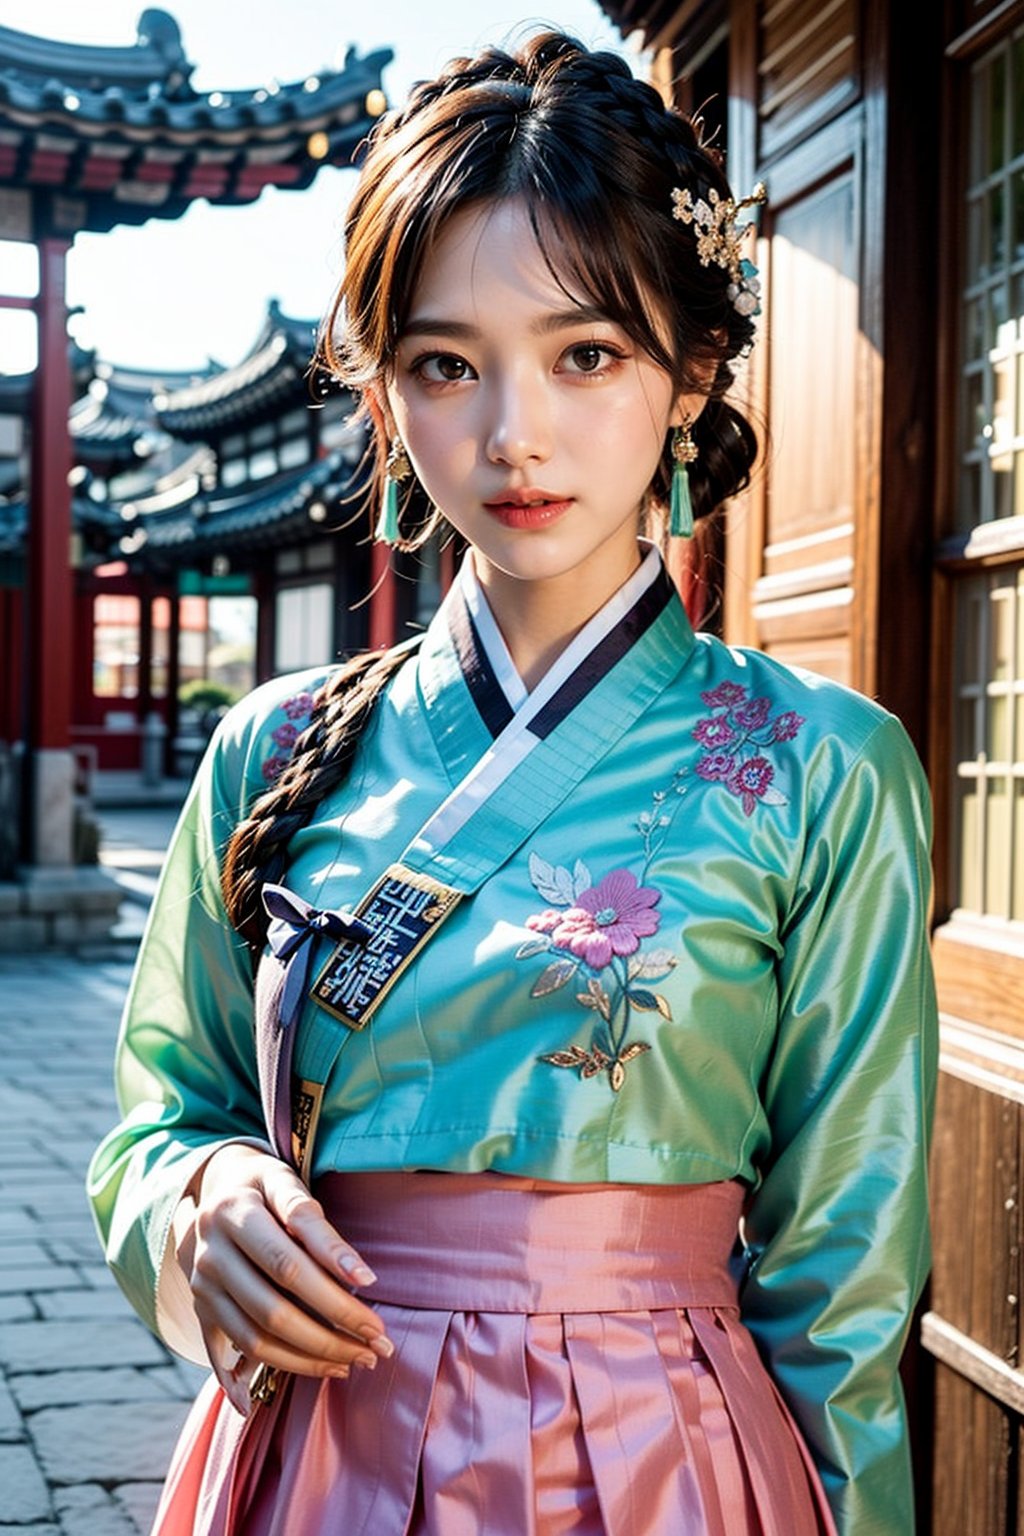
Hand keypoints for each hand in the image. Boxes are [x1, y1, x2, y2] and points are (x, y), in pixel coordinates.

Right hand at [183, 1144, 393, 1413]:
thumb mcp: (287, 1184)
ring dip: (308, 1360)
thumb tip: (360, 1278)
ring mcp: (201, 1286)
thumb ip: (319, 1226)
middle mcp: (210, 1254)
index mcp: (233, 1214)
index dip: (334, 1295)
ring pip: (254, 1340)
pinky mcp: (200, 1309)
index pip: (289, 1266)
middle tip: (378, 1348)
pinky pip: (227, 1354)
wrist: (215, 1186)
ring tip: (353, 1362)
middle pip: (274, 1310)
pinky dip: (252, 1379)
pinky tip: (279, 1394)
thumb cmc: (265, 1186)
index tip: (376, 1318)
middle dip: (332, 1336)